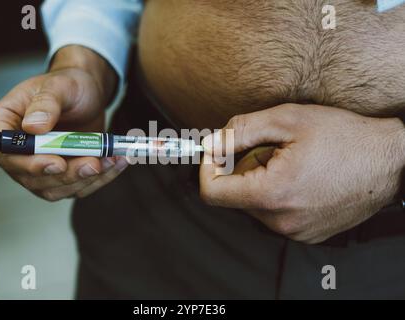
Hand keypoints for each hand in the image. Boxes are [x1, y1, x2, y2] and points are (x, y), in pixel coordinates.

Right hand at [0, 45, 127, 200]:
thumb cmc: (67, 85)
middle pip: (32, 177)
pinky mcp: (63, 175)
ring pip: (57, 188)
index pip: (4, 153)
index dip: (28, 163)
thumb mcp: (58, 86)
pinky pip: (78, 186)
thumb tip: (33, 127)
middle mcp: (18, 152)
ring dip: (86, 179)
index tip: (56, 162)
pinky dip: (100, 178)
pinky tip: (116, 163)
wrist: (88, 94)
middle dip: (66, 174)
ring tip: (110, 159)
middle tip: (93, 163)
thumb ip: (46, 104)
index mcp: (4, 124)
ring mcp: (40, 168)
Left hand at [200, 104, 404, 243]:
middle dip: (243, 168)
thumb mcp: (287, 119)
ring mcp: (295, 231)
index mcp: (272, 194)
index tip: (217, 151)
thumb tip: (211, 142)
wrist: (389, 160)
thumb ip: (240, 130)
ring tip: (292, 163)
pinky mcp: (307, 234)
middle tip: (271, 149)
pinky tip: (302, 178)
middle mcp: (280, 221)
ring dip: (262, 181)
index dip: (208, 168)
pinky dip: (278, 194)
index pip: (212, 192)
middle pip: (235, 196)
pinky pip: (275, 214)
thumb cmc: (344, 137)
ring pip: (255, 204)